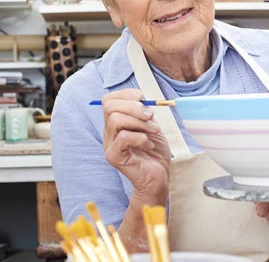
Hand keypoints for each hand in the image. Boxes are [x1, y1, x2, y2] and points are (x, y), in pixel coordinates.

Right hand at [102, 89, 170, 204]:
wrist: (158, 177)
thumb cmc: (155, 152)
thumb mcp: (152, 126)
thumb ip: (144, 112)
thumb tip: (141, 97)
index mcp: (116, 123)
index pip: (108, 100)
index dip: (125, 94)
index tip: (142, 97)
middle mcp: (109, 132)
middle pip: (110, 107)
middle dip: (134, 107)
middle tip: (151, 117)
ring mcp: (109, 145)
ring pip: (116, 120)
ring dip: (141, 123)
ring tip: (154, 132)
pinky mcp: (114, 157)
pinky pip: (124, 137)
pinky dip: (141, 137)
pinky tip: (149, 144)